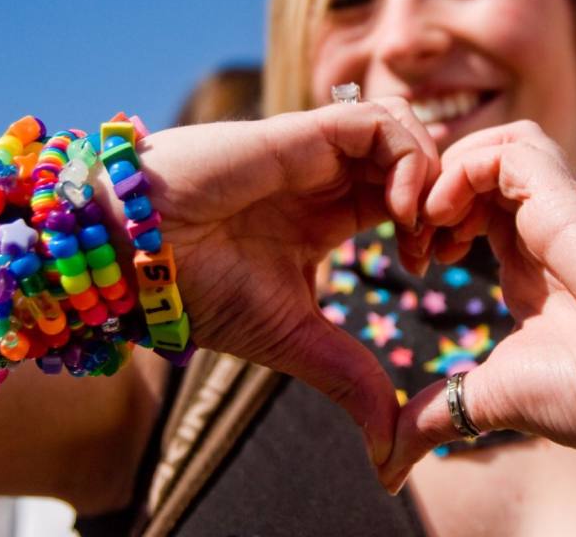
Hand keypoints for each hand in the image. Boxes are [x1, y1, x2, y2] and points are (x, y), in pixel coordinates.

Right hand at [124, 98, 438, 464]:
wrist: (132, 259)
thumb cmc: (197, 290)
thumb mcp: (294, 338)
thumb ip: (348, 377)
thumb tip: (390, 455)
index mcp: (327, 215)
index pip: (405, 197)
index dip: (433, 225)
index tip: (431, 267)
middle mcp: (326, 177)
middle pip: (413, 158)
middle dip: (443, 198)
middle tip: (442, 246)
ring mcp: (315, 151)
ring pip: (402, 129)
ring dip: (430, 174)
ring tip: (418, 229)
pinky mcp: (301, 132)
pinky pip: (377, 121)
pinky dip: (407, 159)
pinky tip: (398, 211)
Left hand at [378, 121, 575, 490]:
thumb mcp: (496, 397)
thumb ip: (440, 412)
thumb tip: (388, 464)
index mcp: (526, 266)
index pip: (469, 209)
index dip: (428, 222)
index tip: (412, 265)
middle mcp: (540, 232)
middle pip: (476, 169)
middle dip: (427, 193)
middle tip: (410, 239)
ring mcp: (556, 213)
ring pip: (495, 146)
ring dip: (446, 172)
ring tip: (426, 222)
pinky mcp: (569, 201)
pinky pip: (512, 150)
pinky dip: (466, 168)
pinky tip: (445, 216)